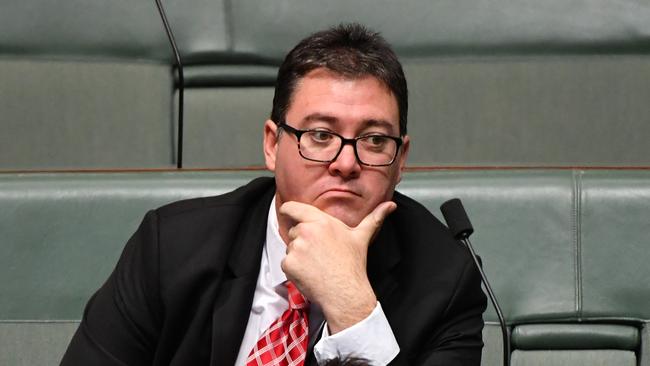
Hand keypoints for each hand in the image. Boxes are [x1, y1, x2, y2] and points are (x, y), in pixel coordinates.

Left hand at [279, 200, 396, 333]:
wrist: (345, 293)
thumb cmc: (352, 265)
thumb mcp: (362, 237)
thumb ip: (374, 218)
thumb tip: (390, 205)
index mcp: (321, 221)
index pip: (293, 208)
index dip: (289, 210)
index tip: (289, 214)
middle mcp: (306, 231)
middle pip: (294, 230)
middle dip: (303, 239)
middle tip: (319, 252)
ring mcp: (296, 248)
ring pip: (290, 247)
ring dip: (299, 254)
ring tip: (317, 264)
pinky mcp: (289, 264)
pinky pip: (286, 263)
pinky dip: (294, 269)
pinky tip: (310, 273)